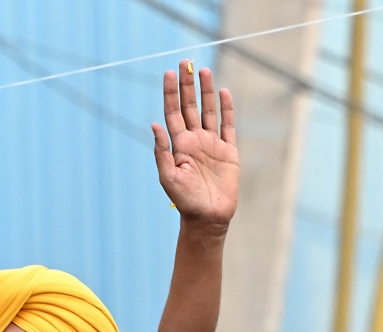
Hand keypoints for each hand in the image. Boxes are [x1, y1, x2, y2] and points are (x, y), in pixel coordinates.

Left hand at [151, 62, 236, 229]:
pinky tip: (223, 93)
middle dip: (186, 85)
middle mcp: (194, 141)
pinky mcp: (228, 152)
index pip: (172, 113)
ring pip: (208, 111)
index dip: (170, 93)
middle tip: (185, 63)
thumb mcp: (168, 177)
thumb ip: (162, 151)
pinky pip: (227, 126)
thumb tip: (154, 124)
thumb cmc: (185, 201)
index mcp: (178, 145)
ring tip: (203, 71)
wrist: (207, 218)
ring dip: (206, 92)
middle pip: (189, 106)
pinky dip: (226, 110)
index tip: (169, 73)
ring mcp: (211, 145)